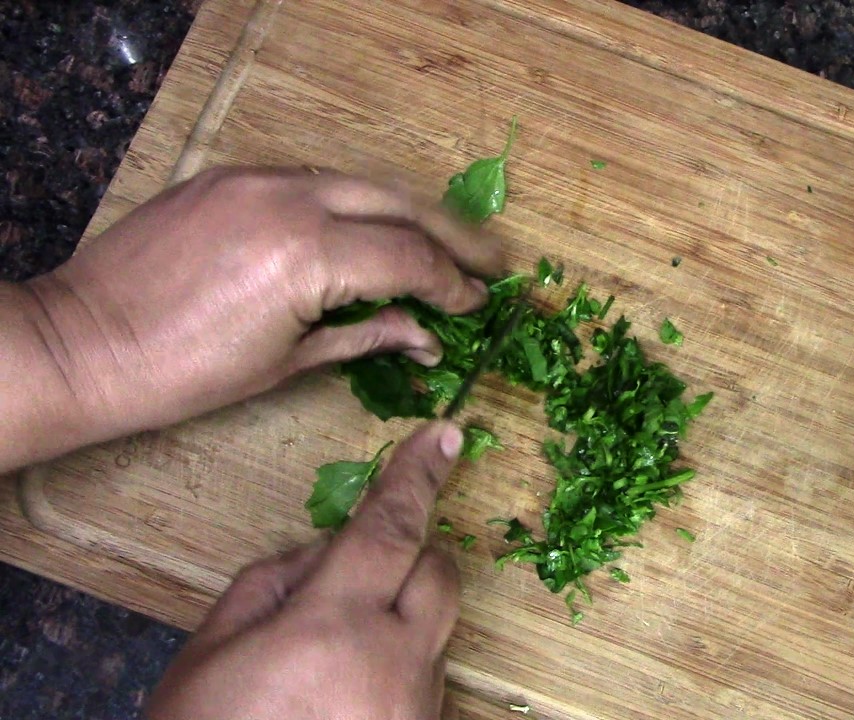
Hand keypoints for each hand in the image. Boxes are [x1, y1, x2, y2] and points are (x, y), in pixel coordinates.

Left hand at [11, 166, 500, 467]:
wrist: (85, 342)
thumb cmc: (185, 373)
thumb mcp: (288, 363)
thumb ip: (368, 335)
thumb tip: (429, 337)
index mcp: (308, 255)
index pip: (409, 258)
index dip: (451, 284)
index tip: (477, 305)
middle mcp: (292, 199)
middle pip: (400, 203)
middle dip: (453, 233)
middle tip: (492, 259)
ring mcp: (259, 178)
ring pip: (360, 181)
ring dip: (407, 211)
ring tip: (443, 241)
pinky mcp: (231, 175)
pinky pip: (314, 180)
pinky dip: (354, 203)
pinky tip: (370, 227)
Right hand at [147, 421, 464, 719]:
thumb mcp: (209, 653)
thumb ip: (272, 581)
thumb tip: (326, 550)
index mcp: (332, 628)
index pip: (389, 528)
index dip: (418, 474)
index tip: (447, 434)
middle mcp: (393, 665)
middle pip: (438, 574)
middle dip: (412, 556)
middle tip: (363, 571)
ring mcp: (417, 709)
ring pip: (437, 631)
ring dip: (402, 619)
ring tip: (335, 657)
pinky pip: (428, 680)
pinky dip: (400, 667)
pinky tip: (347, 697)